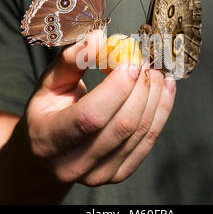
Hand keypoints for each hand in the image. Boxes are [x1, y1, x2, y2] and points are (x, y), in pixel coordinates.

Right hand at [21, 30, 175, 186]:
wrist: (50, 147)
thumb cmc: (48, 111)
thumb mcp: (49, 83)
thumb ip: (71, 60)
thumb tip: (98, 38)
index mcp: (48, 139)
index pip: (90, 117)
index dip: (117, 87)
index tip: (130, 61)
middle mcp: (73, 165)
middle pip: (122, 125)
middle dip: (140, 88)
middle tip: (145, 61)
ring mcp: (99, 174)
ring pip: (140, 132)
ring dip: (154, 96)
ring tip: (154, 72)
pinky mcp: (119, 173)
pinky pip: (149, 141)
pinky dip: (162, 111)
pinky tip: (164, 89)